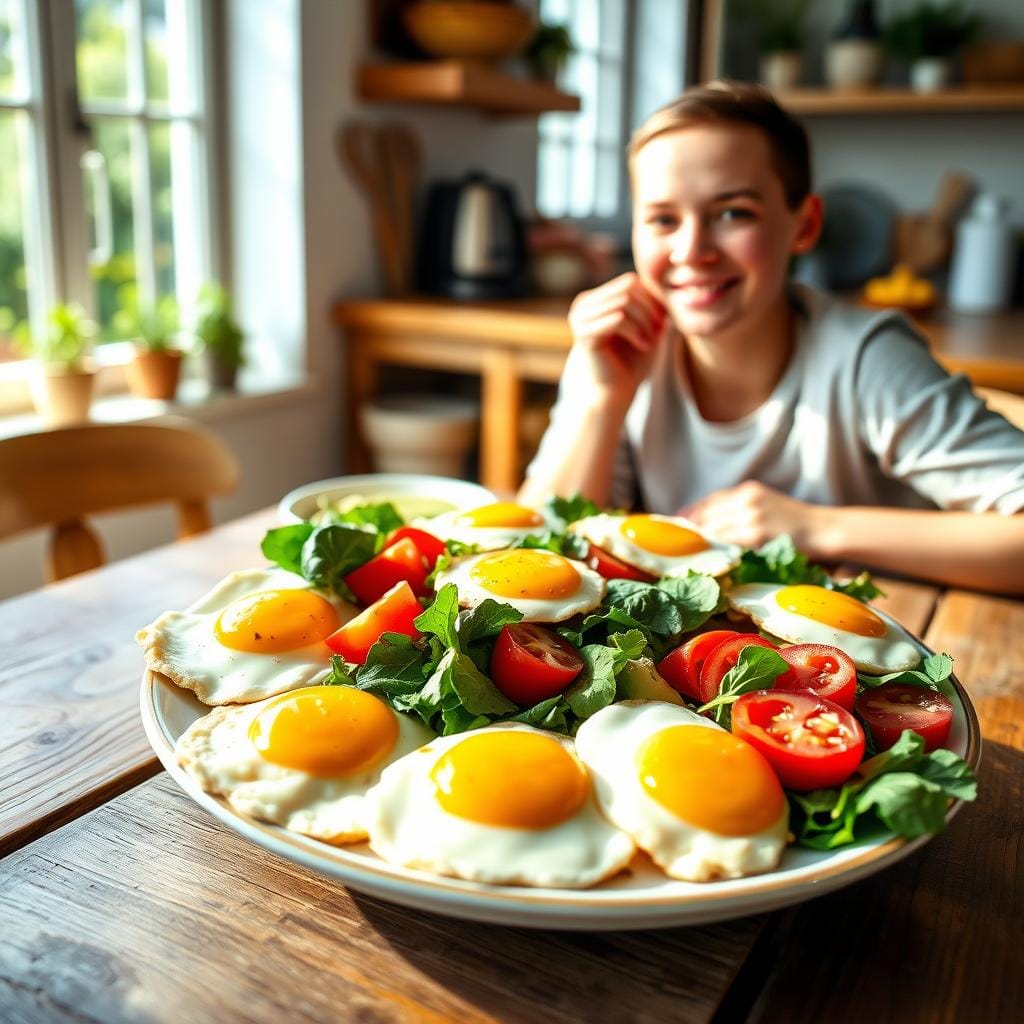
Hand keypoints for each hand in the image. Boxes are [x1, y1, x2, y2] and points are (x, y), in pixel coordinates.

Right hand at [568, 272, 666, 408]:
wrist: (615, 395)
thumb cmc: (631, 363)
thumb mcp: (647, 327)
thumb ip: (652, 304)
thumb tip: (663, 283)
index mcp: (594, 300)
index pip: (630, 281)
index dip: (652, 299)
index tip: (663, 323)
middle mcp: (582, 305)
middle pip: (628, 287)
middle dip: (650, 309)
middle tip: (660, 332)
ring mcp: (580, 318)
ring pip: (625, 302)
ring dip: (645, 322)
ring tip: (651, 342)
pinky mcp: (584, 334)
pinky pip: (618, 318)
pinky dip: (637, 331)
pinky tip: (643, 346)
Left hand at [681, 481, 824, 552]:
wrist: (825, 529)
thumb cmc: (797, 522)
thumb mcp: (768, 505)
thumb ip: (742, 509)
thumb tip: (712, 525)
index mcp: (748, 490)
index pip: (711, 500)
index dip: (692, 512)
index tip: (678, 522)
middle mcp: (747, 499)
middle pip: (708, 515)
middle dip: (692, 529)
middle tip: (680, 542)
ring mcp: (751, 516)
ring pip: (715, 530)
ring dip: (702, 542)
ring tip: (692, 553)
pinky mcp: (756, 534)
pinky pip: (728, 544)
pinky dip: (717, 551)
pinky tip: (711, 558)